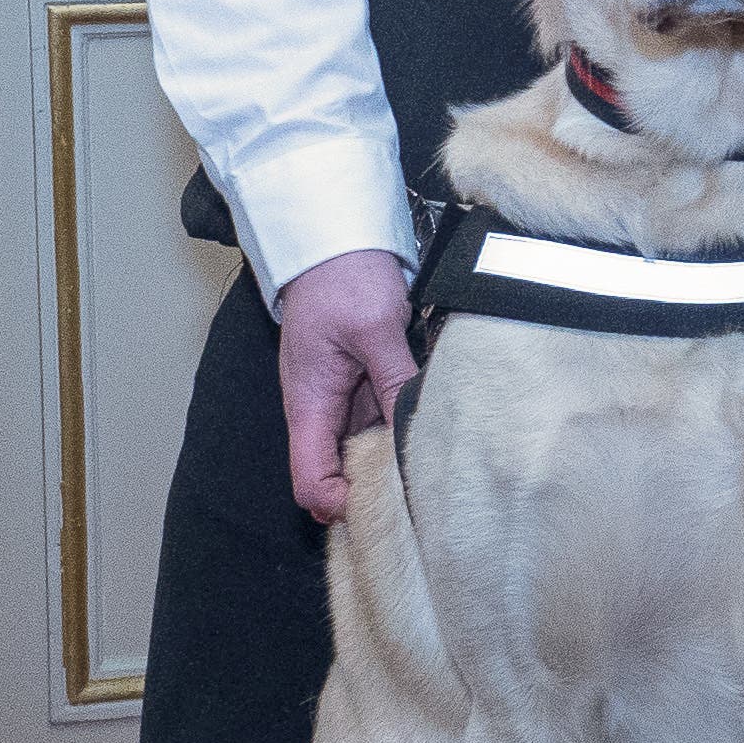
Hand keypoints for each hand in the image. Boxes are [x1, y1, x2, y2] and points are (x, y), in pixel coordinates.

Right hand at [275, 247, 420, 522]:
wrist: (334, 238)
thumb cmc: (344, 275)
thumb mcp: (375, 328)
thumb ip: (395, 381)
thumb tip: (414, 433)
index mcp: (308, 404)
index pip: (310, 480)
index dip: (340, 504)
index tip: (382, 504)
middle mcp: (322, 410)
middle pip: (339, 473)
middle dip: (374, 489)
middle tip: (421, 494)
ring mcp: (343, 397)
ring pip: (365, 449)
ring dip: (392, 459)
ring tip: (434, 468)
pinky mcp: (363, 383)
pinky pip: (381, 420)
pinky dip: (401, 430)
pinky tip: (432, 432)